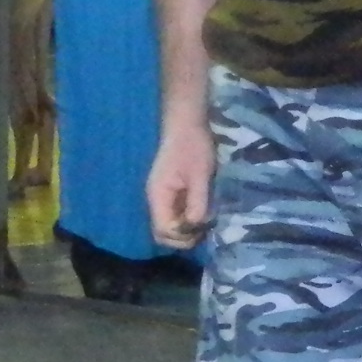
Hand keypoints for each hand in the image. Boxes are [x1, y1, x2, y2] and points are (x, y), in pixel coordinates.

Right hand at [146, 122, 214, 248]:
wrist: (186, 123)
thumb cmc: (193, 146)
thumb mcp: (199, 175)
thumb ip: (197, 202)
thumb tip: (196, 227)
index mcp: (158, 195)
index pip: (163, 230)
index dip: (182, 237)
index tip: (202, 230)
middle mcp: (156, 200)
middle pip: (162, 233)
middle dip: (182, 238)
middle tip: (204, 231)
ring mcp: (163, 197)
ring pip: (169, 226)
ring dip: (185, 230)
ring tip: (205, 224)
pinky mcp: (171, 193)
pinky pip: (175, 215)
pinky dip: (187, 220)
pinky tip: (202, 214)